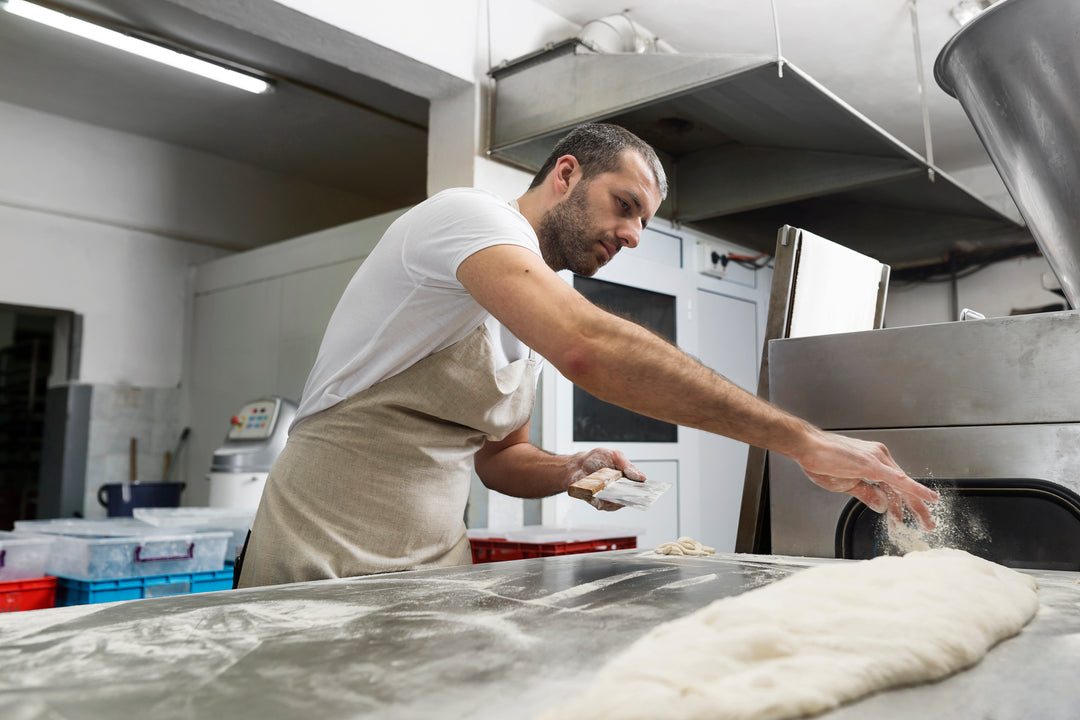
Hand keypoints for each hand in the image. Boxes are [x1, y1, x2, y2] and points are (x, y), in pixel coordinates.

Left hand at [568, 448, 645, 511]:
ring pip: (618, 503)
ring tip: (612, 489)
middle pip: (631, 498)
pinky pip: (605, 505)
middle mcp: (621, 490)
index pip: (640, 487)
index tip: (650, 490)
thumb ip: (627, 466)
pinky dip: (603, 500)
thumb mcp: (614, 456)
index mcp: (627, 479)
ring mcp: (611, 498)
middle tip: (632, 491)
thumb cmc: (596, 459)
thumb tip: (642, 477)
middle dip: (632, 495)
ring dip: (616, 497)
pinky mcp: (599, 503)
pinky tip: (601, 493)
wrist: (577, 465)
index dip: (646, 490)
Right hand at [795, 429, 938, 529]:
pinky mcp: (872, 464)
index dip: (905, 505)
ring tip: (926, 521)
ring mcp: (877, 458)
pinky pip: (898, 479)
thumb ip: (866, 494)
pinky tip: (927, 497)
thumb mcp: (846, 484)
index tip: (911, 519)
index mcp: (874, 462)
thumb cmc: (820, 460)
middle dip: (918, 508)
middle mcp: (880, 457)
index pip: (896, 486)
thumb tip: (882, 506)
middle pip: (904, 486)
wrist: (806, 446)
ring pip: (904, 485)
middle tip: (928, 524)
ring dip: (917, 505)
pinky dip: (914, 489)